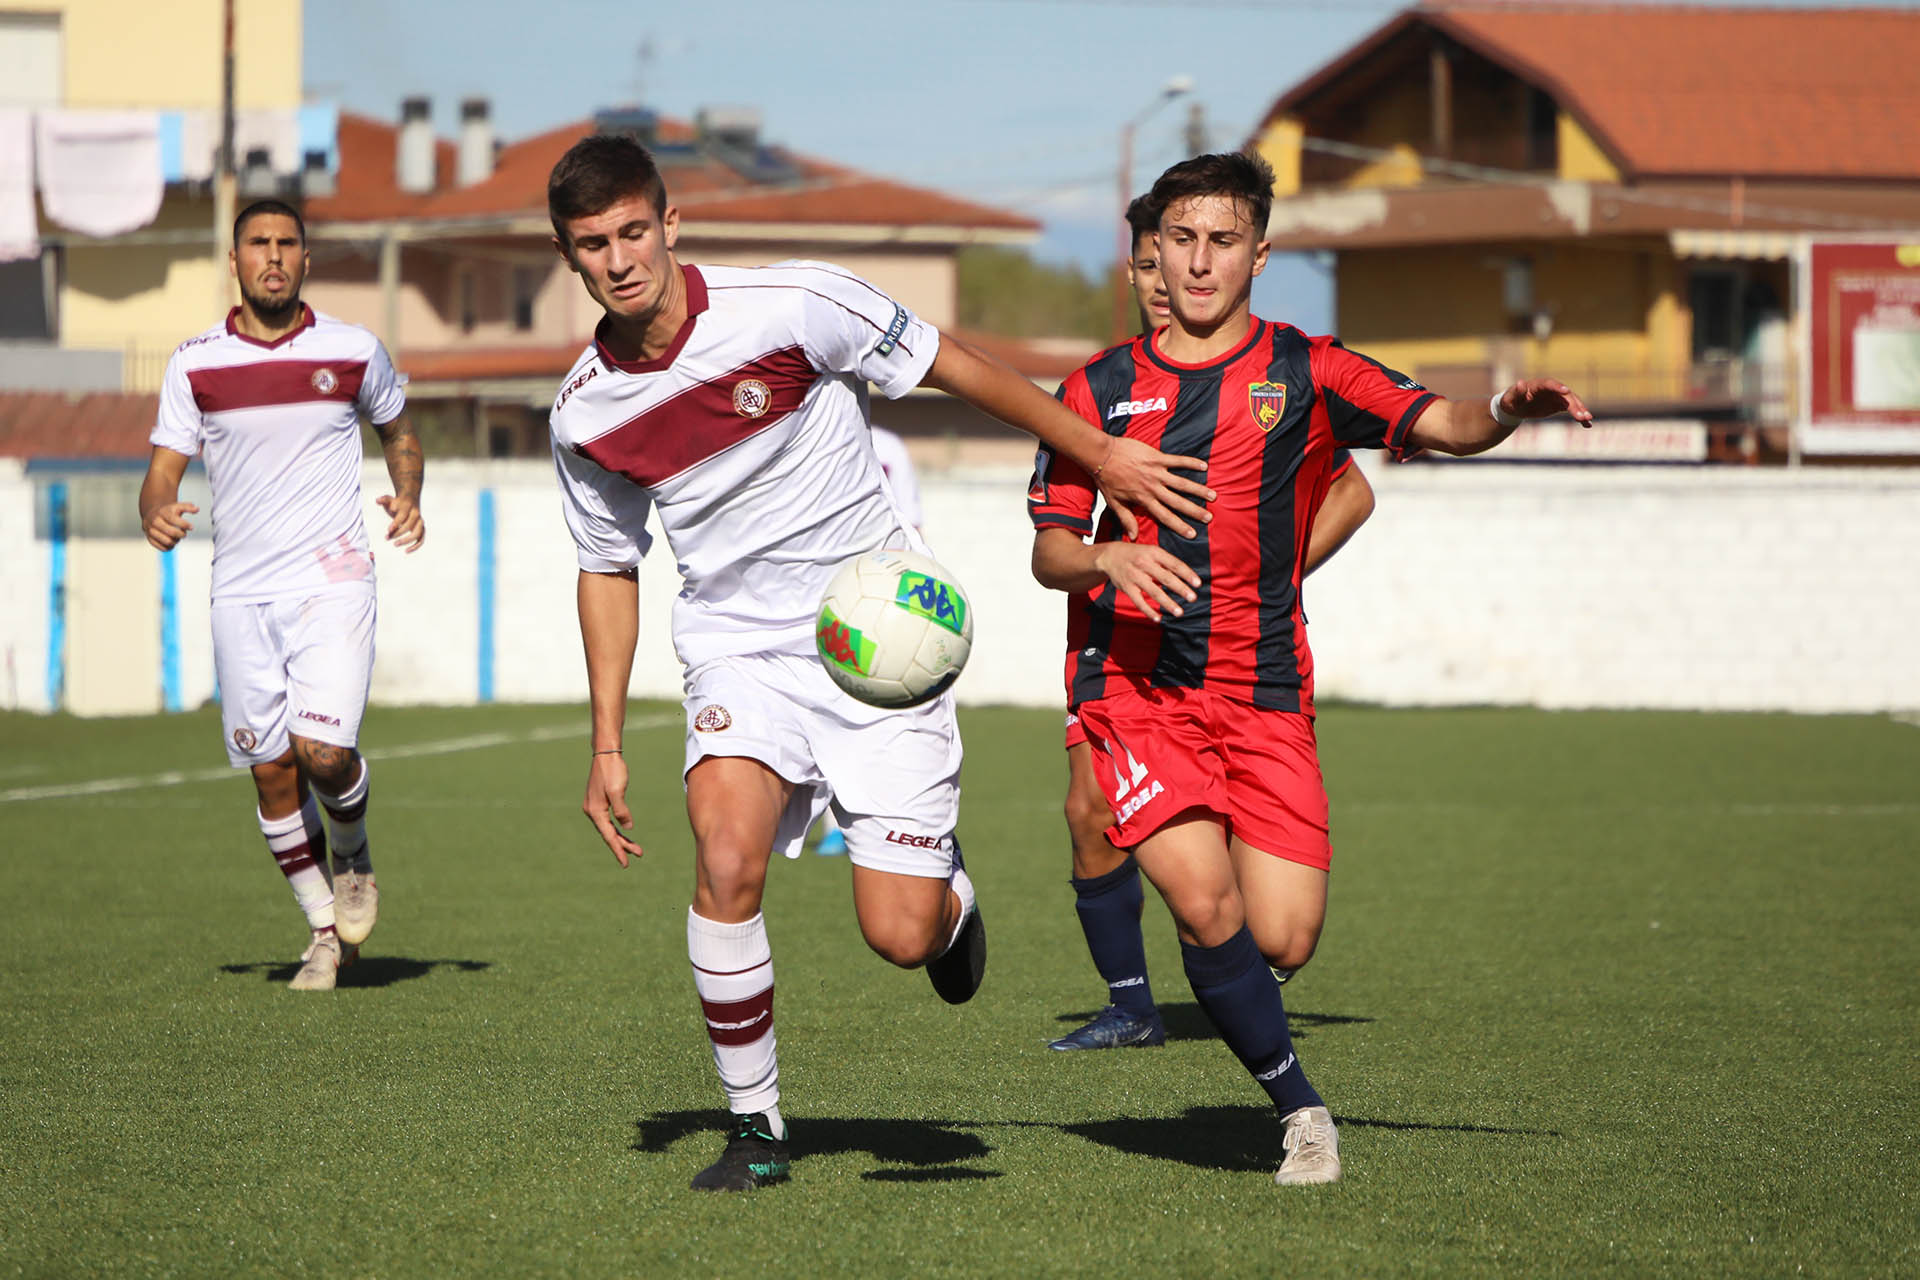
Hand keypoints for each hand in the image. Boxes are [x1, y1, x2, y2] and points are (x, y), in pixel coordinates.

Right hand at [143, 501, 197, 549]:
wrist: (151, 515)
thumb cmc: (167, 512)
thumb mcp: (176, 507)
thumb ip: (187, 507)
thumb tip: (197, 509)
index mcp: (162, 513)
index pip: (173, 519)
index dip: (184, 524)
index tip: (191, 527)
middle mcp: (155, 521)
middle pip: (171, 532)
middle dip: (181, 534)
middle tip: (184, 534)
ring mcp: (151, 531)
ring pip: (167, 541)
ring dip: (176, 542)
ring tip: (177, 538)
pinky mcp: (150, 539)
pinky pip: (163, 548)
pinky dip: (170, 547)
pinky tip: (172, 542)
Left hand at [377, 494, 424, 551]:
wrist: (410, 502)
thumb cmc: (397, 503)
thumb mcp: (390, 500)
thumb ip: (384, 500)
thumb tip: (377, 500)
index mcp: (408, 507)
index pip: (403, 516)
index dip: (396, 523)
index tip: (388, 530)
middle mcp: (416, 515)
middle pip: (409, 526)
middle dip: (398, 533)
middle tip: (387, 538)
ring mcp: (420, 523)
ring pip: (417, 534)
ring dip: (407, 541)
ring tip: (395, 544)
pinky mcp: (422, 530)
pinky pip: (421, 539)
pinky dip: (415, 546)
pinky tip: (406, 551)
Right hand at [582, 753, 642, 866]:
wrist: (606, 754)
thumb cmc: (612, 770)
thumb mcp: (617, 791)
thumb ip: (621, 810)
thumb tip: (627, 827)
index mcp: (595, 810)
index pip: (608, 836)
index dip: (618, 850)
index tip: (626, 863)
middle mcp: (592, 811)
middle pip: (608, 834)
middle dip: (623, 845)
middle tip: (639, 854)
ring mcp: (595, 806)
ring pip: (609, 828)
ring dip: (621, 838)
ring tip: (636, 848)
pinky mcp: (599, 801)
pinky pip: (608, 820)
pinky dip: (617, 827)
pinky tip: (625, 830)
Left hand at [1091, 436, 1213, 539]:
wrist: (1101, 455)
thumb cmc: (1106, 479)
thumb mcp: (1114, 503)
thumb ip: (1126, 519)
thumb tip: (1134, 536)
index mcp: (1144, 500)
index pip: (1164, 516)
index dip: (1179, 525)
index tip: (1192, 534)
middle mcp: (1153, 488)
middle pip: (1177, 502)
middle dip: (1194, 511)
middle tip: (1208, 517)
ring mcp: (1156, 472)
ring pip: (1181, 483)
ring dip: (1197, 490)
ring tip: (1212, 495)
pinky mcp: (1156, 457)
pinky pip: (1177, 461)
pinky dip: (1190, 463)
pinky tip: (1204, 467)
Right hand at [1093, 541, 1200, 621]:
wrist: (1110, 556)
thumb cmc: (1137, 554)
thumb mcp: (1151, 551)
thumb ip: (1166, 562)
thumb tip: (1186, 576)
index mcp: (1154, 553)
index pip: (1174, 564)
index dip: (1187, 574)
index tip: (1198, 584)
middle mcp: (1144, 564)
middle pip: (1166, 578)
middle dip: (1181, 589)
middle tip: (1193, 598)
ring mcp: (1135, 576)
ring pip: (1154, 592)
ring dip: (1168, 603)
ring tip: (1180, 612)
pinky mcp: (1127, 587)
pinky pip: (1139, 602)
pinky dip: (1148, 611)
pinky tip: (1158, 619)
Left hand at [1500, 379, 1593, 426]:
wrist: (1515, 407)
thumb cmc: (1511, 401)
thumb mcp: (1511, 398)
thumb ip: (1517, 391)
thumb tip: (1521, 383)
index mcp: (1539, 385)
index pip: (1550, 384)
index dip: (1558, 387)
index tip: (1566, 391)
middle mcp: (1551, 389)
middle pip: (1566, 395)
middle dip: (1574, 405)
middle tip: (1582, 415)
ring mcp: (1557, 397)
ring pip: (1572, 402)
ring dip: (1580, 410)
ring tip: (1588, 420)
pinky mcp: (1559, 405)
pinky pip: (1572, 410)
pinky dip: (1579, 417)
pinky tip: (1587, 425)